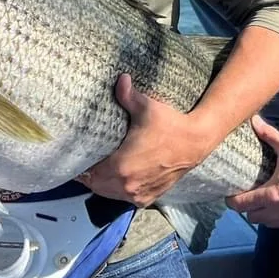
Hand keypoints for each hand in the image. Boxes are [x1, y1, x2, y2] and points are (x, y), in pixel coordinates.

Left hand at [79, 75, 212, 206]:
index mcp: (121, 167)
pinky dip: (120, 190)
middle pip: (97, 185)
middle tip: (90, 159)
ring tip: (102, 167)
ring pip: (110, 194)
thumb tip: (120, 79)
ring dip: (104, 183)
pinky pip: (126, 198)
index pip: (89, 173)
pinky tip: (121, 177)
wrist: (196, 142)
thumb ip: (128, 95)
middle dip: (91, 174)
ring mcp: (138, 194)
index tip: (82, 154)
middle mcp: (128, 186)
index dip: (83, 165)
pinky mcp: (149, 197)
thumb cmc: (170, 125)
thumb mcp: (147, 108)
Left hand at [224, 116, 278, 233]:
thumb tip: (254, 120)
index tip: (230, 197)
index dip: (233, 202)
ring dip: (266, 215)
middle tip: (252, 197)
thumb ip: (269, 136)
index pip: (242, 205)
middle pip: (253, 217)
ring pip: (269, 225)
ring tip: (269, 203)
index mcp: (271, 195)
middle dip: (250, 208)